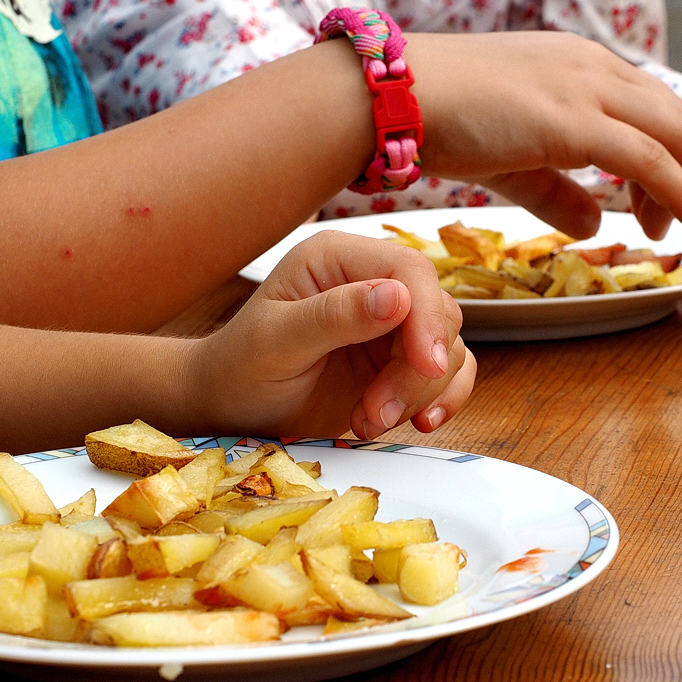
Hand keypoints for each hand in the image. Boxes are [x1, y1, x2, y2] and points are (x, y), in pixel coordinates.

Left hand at [185, 231, 474, 439]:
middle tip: (376, 412)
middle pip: (437, 311)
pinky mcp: (401, 360)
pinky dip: (442, 399)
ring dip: (419, 393)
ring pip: (446, 347)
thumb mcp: (276, 342)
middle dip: (417, 370)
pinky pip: (449, 373)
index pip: (410, 270)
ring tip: (368, 422)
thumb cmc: (241, 367)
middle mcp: (371, 282)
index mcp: (338, 258)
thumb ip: (334, 316)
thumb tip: (398, 296)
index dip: (427, 316)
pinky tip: (418, 422)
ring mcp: (391, 323)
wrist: (232, 406)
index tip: (426, 364)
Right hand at [406, 31, 681, 240]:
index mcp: (578, 63)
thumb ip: (557, 192)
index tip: (662, 199)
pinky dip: (679, 193)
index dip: (670, 154)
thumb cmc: (438, 121)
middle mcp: (592, 66)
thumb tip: (596, 224)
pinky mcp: (575, 121)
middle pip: (674, 115)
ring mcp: (586, 89)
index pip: (648, 104)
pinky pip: (649, 160)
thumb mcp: (511, 161)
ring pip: (673, 134)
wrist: (392, 98)